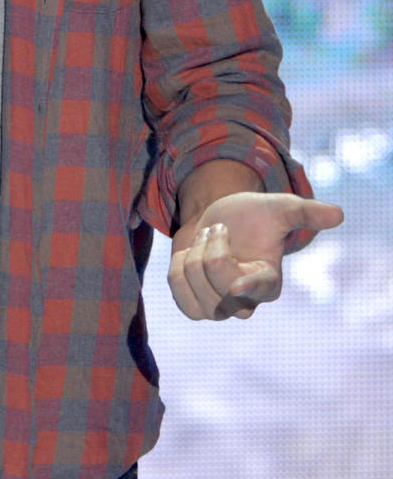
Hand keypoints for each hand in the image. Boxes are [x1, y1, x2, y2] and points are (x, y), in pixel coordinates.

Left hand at [168, 192, 342, 320]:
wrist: (217, 219)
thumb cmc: (251, 215)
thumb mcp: (277, 208)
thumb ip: (304, 212)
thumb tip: (338, 214)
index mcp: (269, 280)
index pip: (259, 289)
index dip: (247, 288)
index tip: (235, 286)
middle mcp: (246, 300)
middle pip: (218, 285)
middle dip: (210, 247)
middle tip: (218, 230)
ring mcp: (220, 307)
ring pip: (193, 287)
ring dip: (191, 255)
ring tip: (205, 242)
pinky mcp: (195, 305)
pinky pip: (177, 292)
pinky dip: (175, 268)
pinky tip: (187, 257)